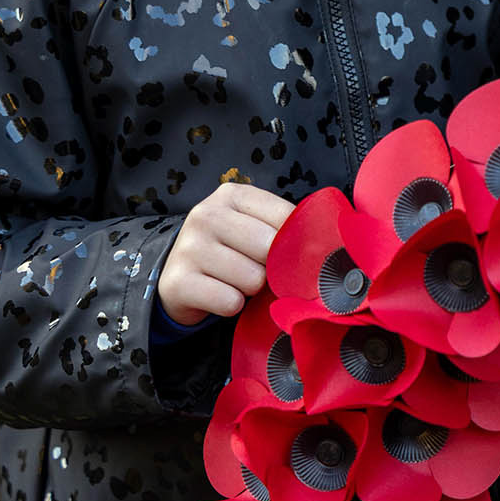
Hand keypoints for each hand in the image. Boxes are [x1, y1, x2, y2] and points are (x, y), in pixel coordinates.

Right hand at [158, 182, 296, 325]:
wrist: (179, 279)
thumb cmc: (229, 251)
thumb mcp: (252, 227)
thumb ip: (282, 228)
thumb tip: (321, 248)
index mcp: (231, 195)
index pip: (285, 216)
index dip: (292, 242)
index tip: (281, 251)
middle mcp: (206, 215)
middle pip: (269, 248)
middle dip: (269, 267)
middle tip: (254, 268)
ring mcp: (189, 247)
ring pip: (252, 279)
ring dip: (249, 289)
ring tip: (233, 281)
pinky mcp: (178, 282)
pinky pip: (230, 302)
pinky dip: (231, 305)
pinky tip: (218, 295)